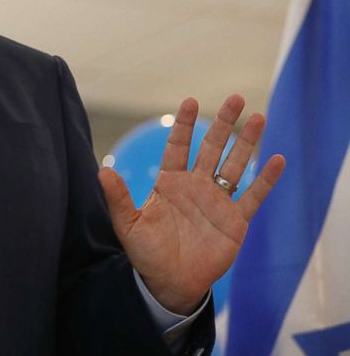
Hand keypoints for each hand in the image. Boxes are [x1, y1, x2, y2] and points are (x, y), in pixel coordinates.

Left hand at [98, 95, 285, 313]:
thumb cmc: (147, 253)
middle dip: (223, 123)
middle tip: (235, 98)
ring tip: (258, 117)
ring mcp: (217, 201)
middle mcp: (196, 186)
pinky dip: (266, 179)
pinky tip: (278, 159)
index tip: (191, 101)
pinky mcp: (235, 221)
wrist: (169, 283)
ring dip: (247, 142)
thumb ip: (119, 198)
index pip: (179, 146)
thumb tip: (102, 170)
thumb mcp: (128, 225)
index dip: (185, 124)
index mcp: (170, 183)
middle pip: (212, 147)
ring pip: (235, 165)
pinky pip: (253, 196)